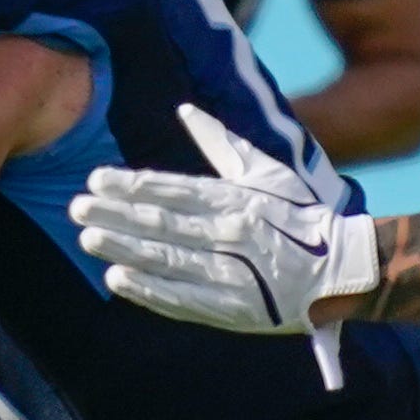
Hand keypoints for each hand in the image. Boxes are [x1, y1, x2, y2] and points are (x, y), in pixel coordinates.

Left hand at [68, 105, 376, 387]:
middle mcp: (231, 233)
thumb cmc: (301, 216)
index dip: (132, 186)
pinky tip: (118, 280)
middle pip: (162, 224)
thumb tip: (185, 110)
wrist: (343, 269)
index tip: (96, 181)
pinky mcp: (234, 310)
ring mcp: (232, 274)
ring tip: (89, 239)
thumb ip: (221, 142)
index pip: (174, 190)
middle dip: (115, 216)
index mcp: (237, 199)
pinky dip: (150, 291)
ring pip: (168, 260)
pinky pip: (184, 300)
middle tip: (76, 209)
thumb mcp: (267, 171)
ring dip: (124, 250)